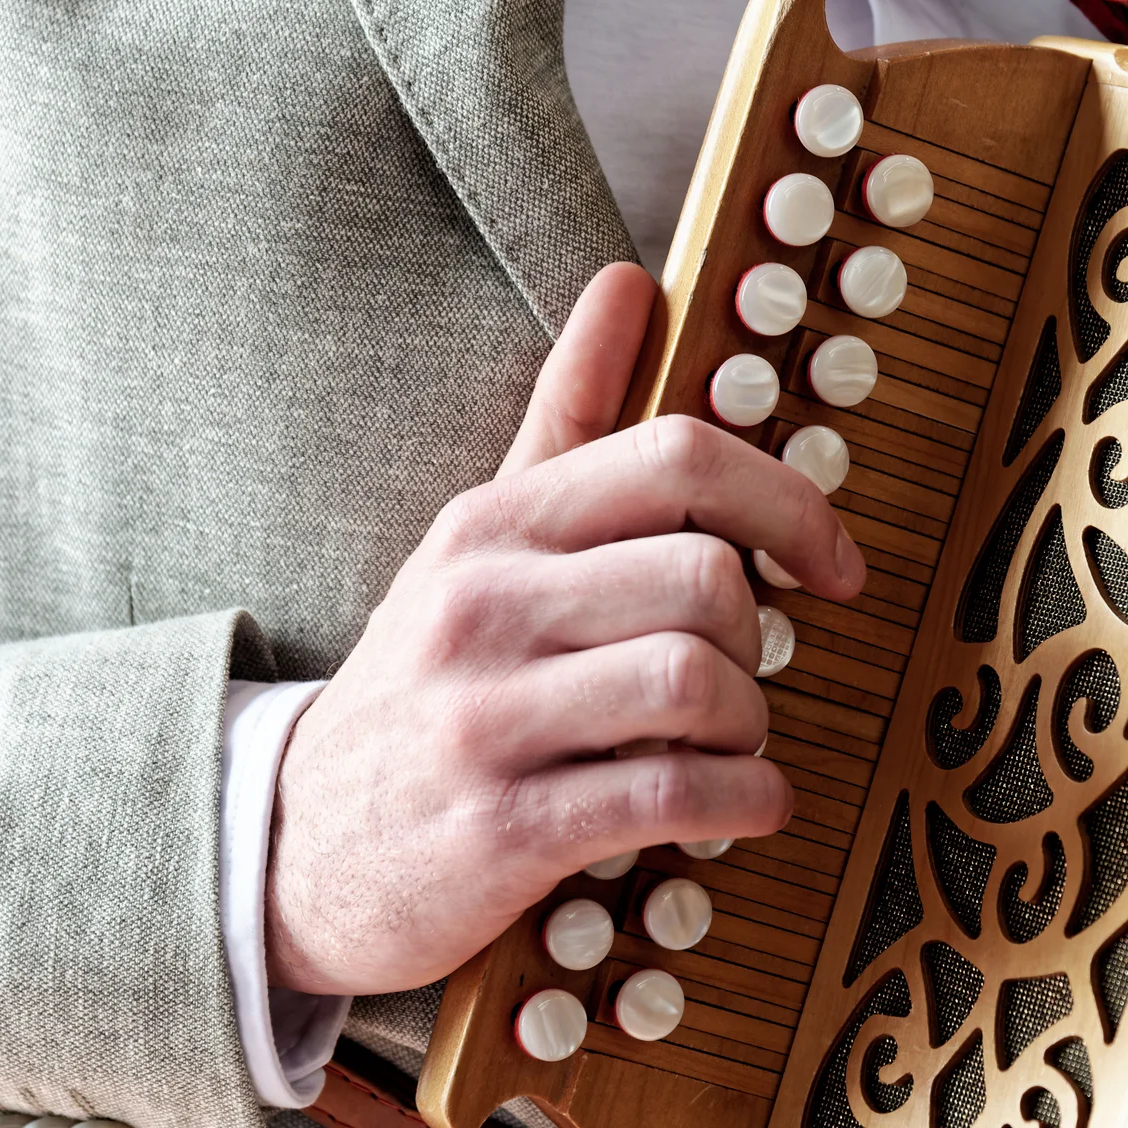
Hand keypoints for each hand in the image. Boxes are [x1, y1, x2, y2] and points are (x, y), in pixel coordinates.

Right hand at [264, 263, 865, 995]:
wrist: (293, 847)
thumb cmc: (424, 686)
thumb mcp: (476, 542)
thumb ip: (564, 418)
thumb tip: (632, 280)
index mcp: (493, 523)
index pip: (677, 457)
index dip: (791, 504)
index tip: (835, 566)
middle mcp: (481, 604)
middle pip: (708, 579)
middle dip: (761, 641)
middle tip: (745, 679)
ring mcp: (485, 719)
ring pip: (697, 683)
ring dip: (752, 727)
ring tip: (731, 746)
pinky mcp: (502, 829)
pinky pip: (670, 795)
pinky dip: (745, 803)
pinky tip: (745, 805)